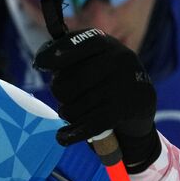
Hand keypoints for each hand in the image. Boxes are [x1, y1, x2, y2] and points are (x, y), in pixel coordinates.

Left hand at [32, 19, 159, 172]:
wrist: (141, 103)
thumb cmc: (105, 79)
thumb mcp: (93, 59)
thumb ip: (68, 56)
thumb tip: (40, 61)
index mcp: (106, 43)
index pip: (75, 44)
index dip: (52, 55)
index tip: (38, 65)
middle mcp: (119, 58)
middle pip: (67, 82)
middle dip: (59, 93)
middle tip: (65, 97)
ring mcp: (125, 84)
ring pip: (75, 107)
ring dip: (68, 114)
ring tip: (73, 112)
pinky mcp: (128, 108)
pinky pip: (90, 125)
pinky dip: (73, 133)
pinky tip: (62, 137)